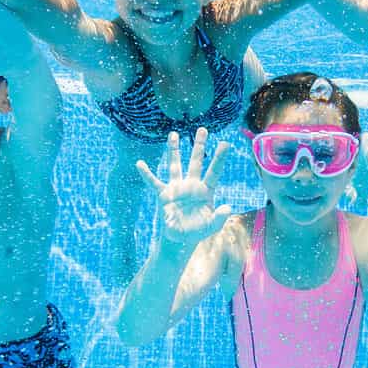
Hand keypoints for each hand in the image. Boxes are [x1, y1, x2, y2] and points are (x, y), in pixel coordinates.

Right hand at [136, 128, 232, 243]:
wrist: (181, 237)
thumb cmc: (198, 230)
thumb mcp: (212, 226)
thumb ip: (220, 217)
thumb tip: (228, 208)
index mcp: (205, 191)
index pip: (214, 172)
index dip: (219, 158)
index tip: (226, 143)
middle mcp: (191, 185)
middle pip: (196, 162)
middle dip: (199, 146)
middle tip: (203, 129)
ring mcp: (177, 188)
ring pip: (175, 165)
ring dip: (174, 150)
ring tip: (173, 133)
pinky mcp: (164, 194)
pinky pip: (153, 182)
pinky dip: (146, 174)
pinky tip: (140, 163)